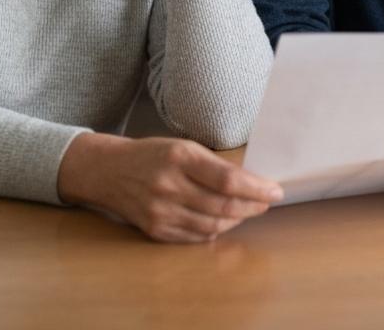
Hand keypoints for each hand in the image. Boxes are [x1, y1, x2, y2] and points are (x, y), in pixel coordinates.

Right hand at [58, 133, 283, 242]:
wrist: (109, 171)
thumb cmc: (152, 154)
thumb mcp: (183, 146)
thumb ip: (213, 164)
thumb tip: (250, 181)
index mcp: (179, 156)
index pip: (227, 179)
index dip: (256, 188)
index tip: (275, 190)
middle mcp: (169, 185)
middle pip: (223, 205)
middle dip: (252, 206)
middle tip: (267, 202)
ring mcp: (161, 211)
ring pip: (213, 224)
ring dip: (237, 219)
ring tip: (248, 210)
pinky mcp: (155, 230)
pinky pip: (196, 236)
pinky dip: (215, 230)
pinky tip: (224, 220)